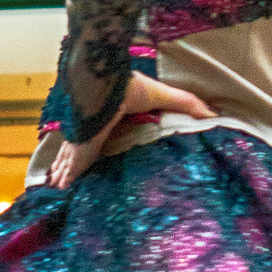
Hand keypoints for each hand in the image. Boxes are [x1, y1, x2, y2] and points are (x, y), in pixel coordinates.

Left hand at [49, 72, 213, 190]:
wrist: (105, 86)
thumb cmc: (130, 88)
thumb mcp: (164, 97)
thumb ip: (186, 105)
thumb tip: (212, 114)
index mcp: (111, 118)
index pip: (105, 134)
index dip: (99, 142)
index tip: (98, 151)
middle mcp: (94, 130)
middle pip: (84, 150)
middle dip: (75, 160)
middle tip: (69, 174)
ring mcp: (84, 139)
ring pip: (72, 159)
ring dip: (65, 171)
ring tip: (60, 184)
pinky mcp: (79, 148)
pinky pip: (69, 165)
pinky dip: (65, 176)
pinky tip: (59, 186)